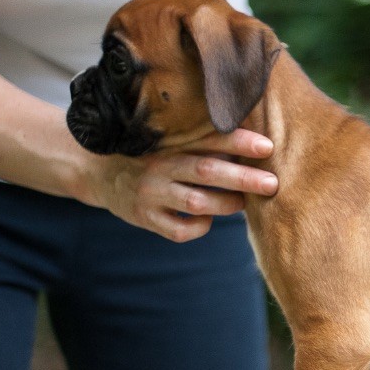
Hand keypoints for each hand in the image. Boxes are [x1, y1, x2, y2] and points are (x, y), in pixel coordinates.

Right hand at [82, 129, 278, 241]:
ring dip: (226, 204)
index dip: (238, 142)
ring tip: (245, 202)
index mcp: (170, 142)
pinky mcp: (145, 218)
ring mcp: (151, 194)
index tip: (267, 146)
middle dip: (242, 178)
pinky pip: (179, 230)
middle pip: (206, 171)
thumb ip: (204, 141)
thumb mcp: (171, 140)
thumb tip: (256, 143)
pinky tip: (208, 219)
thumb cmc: (152, 155)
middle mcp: (160, 166)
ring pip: (195, 203)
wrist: (97, 172)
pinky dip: (199, 227)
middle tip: (272, 183)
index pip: (209, 139)